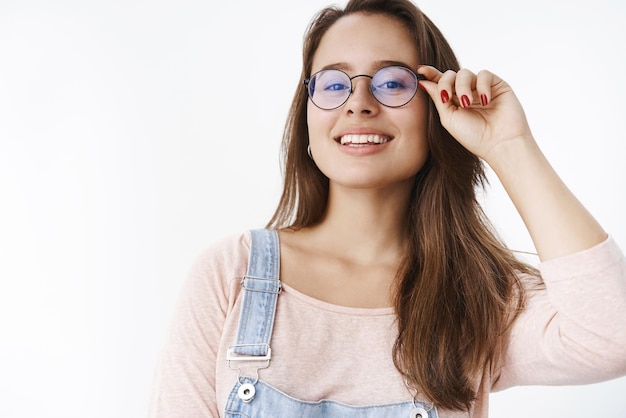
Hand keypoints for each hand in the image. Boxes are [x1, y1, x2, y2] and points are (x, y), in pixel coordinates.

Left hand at [417, 66, 533, 164]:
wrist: (500, 143)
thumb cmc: (474, 136)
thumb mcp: (449, 118)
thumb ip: (438, 98)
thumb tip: (424, 82)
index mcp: (454, 102)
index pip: (441, 83)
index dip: (431, 74)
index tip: (420, 70)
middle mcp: (467, 93)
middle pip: (450, 75)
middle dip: (445, 83)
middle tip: (446, 97)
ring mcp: (481, 88)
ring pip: (465, 73)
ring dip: (462, 87)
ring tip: (467, 103)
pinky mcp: (497, 85)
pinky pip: (484, 74)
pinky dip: (482, 86)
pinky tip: (485, 101)